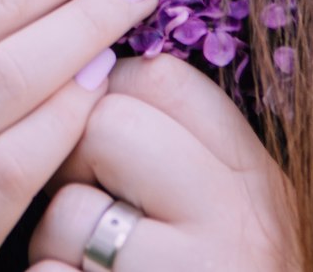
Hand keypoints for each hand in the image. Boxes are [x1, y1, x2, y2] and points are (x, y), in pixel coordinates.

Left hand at [27, 52, 301, 270]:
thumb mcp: (228, 210)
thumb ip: (181, 140)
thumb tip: (97, 60)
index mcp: (258, 179)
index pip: (163, 78)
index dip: (111, 92)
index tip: (106, 135)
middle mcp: (238, 223)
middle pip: (108, 124)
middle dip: (75, 156)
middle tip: (92, 200)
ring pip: (69, 206)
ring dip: (53, 238)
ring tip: (89, 268)